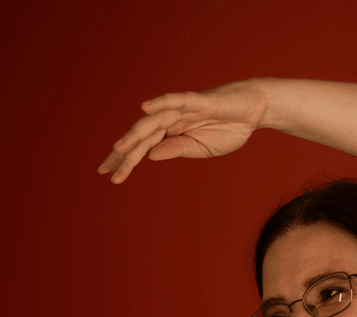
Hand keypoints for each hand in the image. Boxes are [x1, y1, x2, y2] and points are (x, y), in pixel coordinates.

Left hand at [97, 79, 268, 183]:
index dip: (127, 160)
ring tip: (118, 149)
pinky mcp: (197, 101)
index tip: (110, 176)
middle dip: (123, 153)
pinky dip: (161, 102)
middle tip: (105, 170)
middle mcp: (171, 120)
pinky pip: (176, 100)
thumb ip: (176, 149)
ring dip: (135, 134)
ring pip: (153, 121)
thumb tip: (151, 156)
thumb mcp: (201, 149)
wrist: (252, 111)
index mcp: (172, 133)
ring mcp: (182, 109)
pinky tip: (145, 107)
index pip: (144, 147)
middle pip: (141, 136)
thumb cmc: (228, 129)